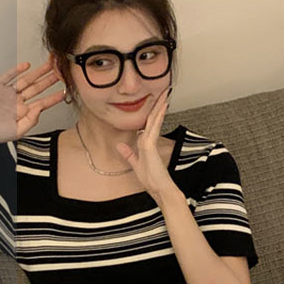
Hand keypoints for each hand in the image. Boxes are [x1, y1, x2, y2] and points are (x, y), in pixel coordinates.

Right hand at [0, 60, 65, 145]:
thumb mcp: (18, 131)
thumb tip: (41, 108)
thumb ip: (31, 120)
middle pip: (37, 88)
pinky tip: (27, 65)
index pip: (42, 103)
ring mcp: (8, 92)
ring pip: (26, 80)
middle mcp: (18, 101)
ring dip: (38, 73)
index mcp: (24, 112)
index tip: (65, 91)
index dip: (54, 98)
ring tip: (50, 65)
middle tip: (61, 72)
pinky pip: (9, 76)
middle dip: (49, 80)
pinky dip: (17, 70)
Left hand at [115, 86, 173, 202]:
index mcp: (145, 144)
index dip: (151, 113)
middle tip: (163, 93)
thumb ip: (129, 155)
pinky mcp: (150, 147)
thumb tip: (119, 145)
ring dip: (158, 108)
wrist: (161, 190)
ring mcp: (150, 143)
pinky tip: (159, 109)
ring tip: (164, 95)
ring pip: (153, 121)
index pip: (147, 124)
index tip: (154, 102)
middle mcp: (149, 142)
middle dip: (157, 106)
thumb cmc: (152, 181)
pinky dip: (155, 119)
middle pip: (152, 120)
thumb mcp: (135, 165)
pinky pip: (152, 129)